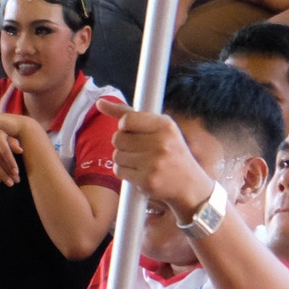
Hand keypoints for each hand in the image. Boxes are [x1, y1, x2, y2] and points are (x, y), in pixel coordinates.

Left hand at [99, 99, 213, 217]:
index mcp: (165, 125)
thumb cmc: (171, 153)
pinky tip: (139, 173)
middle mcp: (161, 142)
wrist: (189, 185)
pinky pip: (120, 171)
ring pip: (117, 155)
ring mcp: (154, 163)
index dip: (125, 127)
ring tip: (140, 162)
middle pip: (118, 138)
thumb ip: (129, 115)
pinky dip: (125, 172)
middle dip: (123, 144)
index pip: (127, 119)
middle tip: (138, 150)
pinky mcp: (147, 180)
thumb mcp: (159, 129)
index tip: (134, 133)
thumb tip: (100, 102)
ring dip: (123, 159)